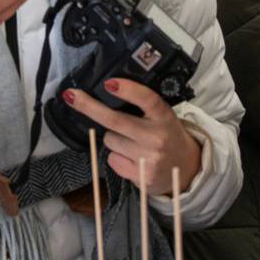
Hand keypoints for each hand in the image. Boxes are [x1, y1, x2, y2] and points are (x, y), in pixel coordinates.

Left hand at [62, 78, 201, 197]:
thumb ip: (142, 107)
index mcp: (164, 116)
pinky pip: (112, 160)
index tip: (108, 82)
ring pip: (110, 141)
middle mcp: (157, 137)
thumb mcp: (162, 117)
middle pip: (116, 120)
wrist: (187, 169)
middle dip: (89, 107)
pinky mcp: (140, 176)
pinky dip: (115, 157)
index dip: (128, 90)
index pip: (148, 99)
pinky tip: (131, 158)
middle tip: (71, 96)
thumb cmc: (167, 135)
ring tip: (131, 142)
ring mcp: (149, 158)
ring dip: (112, 138)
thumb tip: (106, 91)